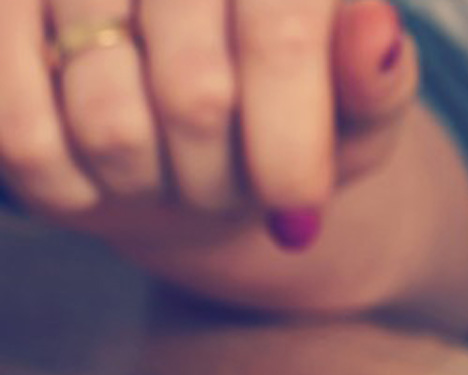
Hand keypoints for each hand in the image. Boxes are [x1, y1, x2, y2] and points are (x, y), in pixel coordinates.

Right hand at [0, 0, 418, 250]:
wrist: (196, 123)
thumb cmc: (294, 112)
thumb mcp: (359, 110)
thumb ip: (377, 79)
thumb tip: (375, 28)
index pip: (279, 35)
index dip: (290, 143)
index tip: (298, 209)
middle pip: (196, 96)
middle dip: (224, 179)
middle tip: (232, 186)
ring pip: (111, 126)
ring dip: (152, 186)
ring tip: (172, 169)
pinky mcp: (2, 11)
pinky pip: (21, 136)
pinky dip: (70, 188)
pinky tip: (102, 176)